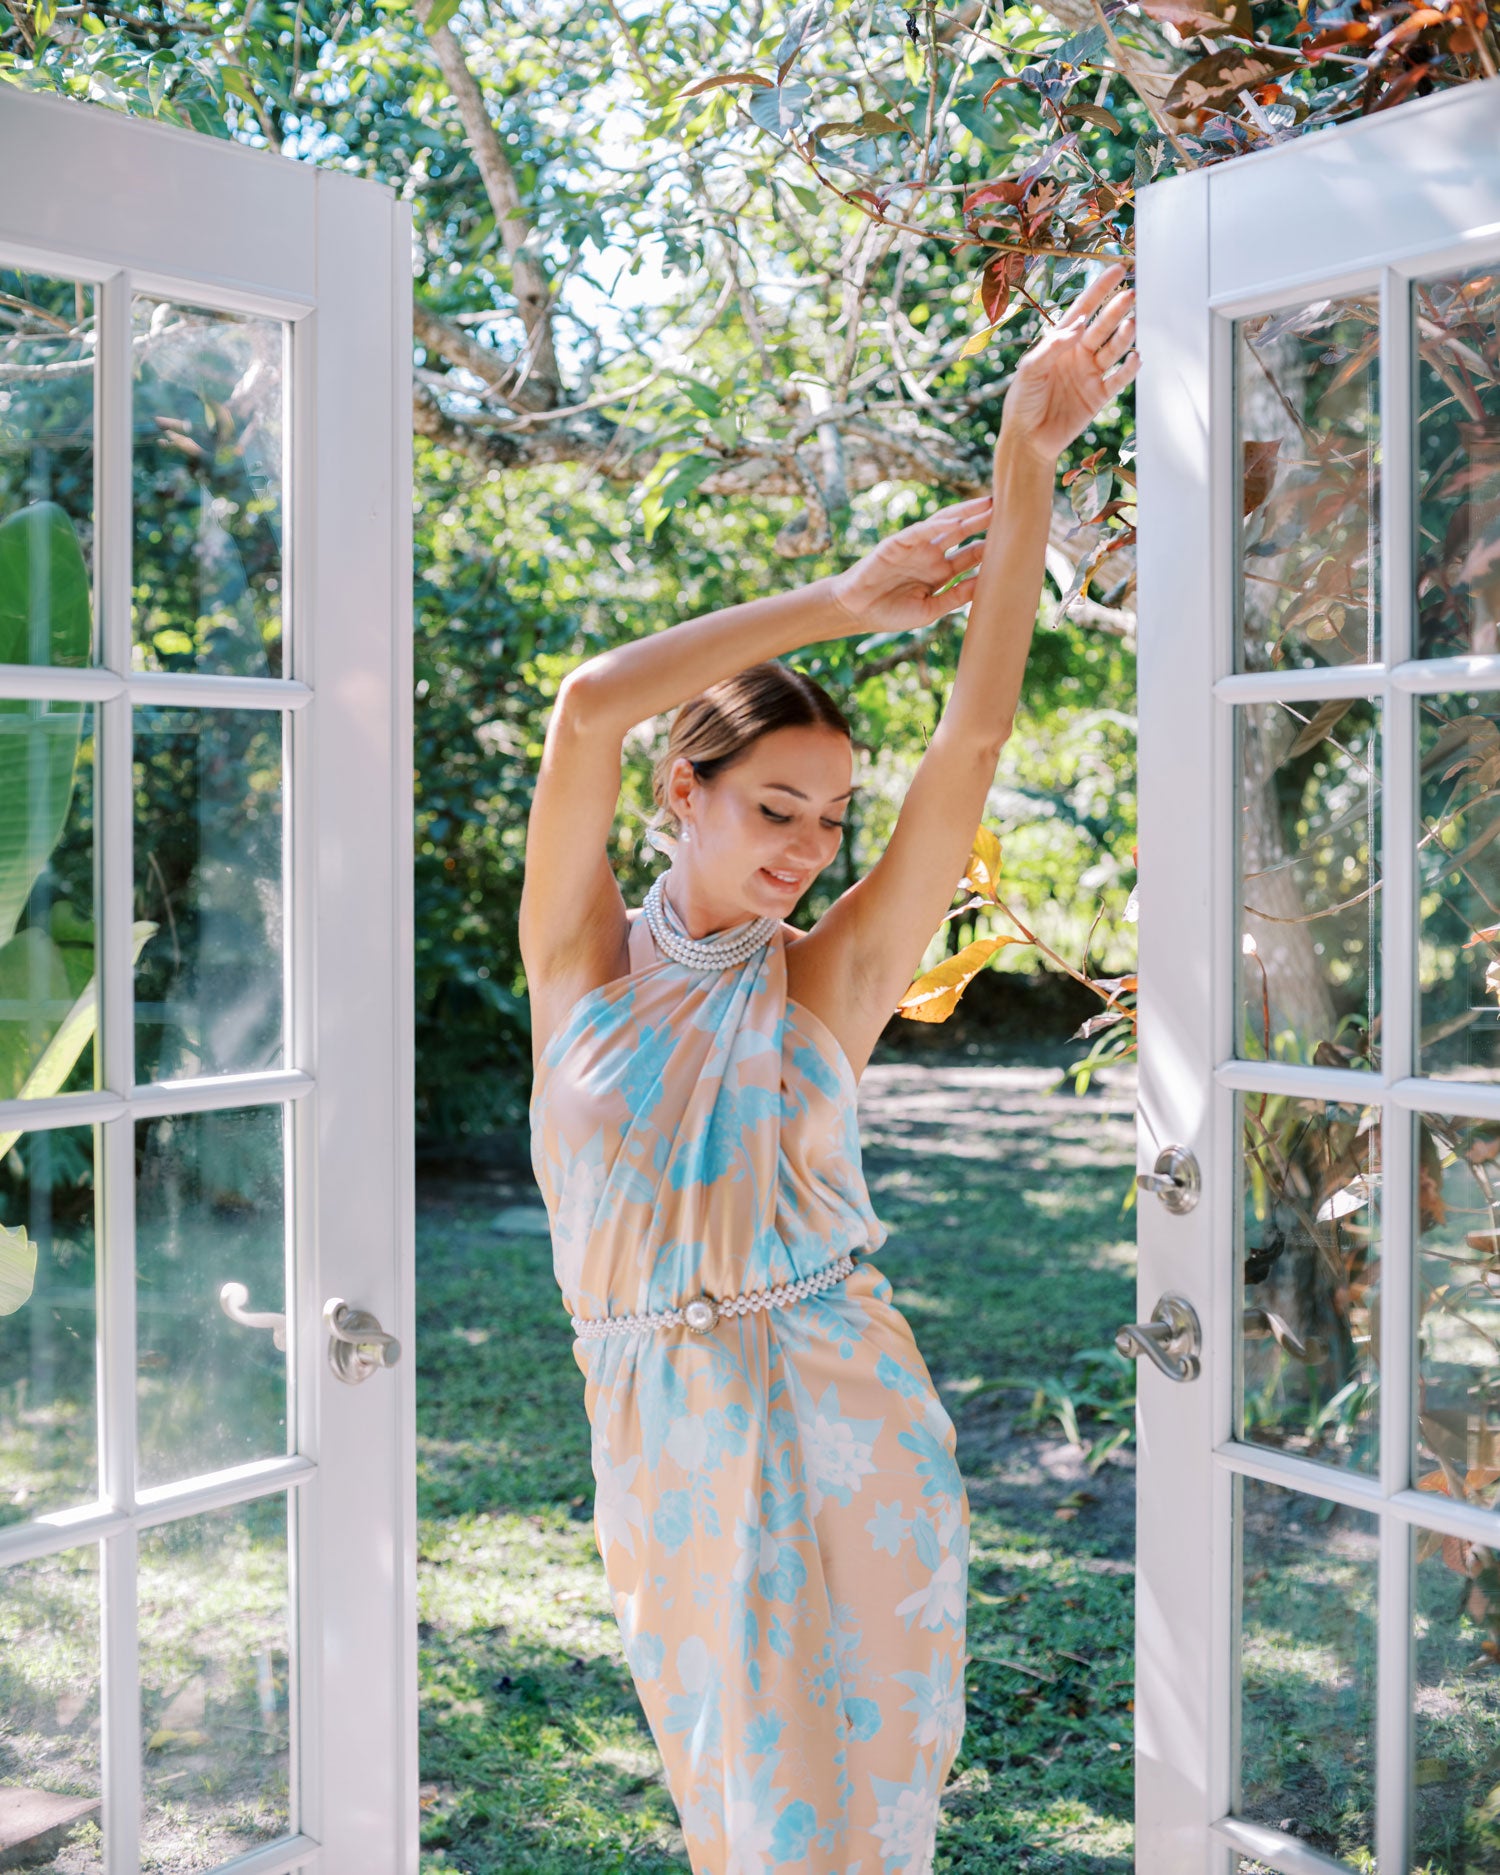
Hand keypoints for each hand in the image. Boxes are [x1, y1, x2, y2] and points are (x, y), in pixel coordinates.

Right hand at [827, 493, 993, 635]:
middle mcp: (930, 555)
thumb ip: (956, 597)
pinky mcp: (895, 545)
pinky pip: (917, 532)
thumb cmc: (891, 613)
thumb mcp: (930, 610)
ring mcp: (914, 548)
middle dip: (983, 521)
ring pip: (943, 525)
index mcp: (941, 572)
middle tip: (1009, 509)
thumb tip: (986, 585)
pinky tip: (953, 522)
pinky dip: (934, 527)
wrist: (856, 613)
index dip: (991, 546)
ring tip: (986, 505)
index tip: (1016, 539)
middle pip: (963, 533)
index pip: (971, 554)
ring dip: (964, 515)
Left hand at [997, 262, 1138, 466]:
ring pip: (1113, 349)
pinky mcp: (1098, 396)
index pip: (1083, 309)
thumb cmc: (1022, 402)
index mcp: (1060, 343)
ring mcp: (1090, 374)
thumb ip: (1052, 346)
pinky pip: (1118, 379)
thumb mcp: (1029, 370)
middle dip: (1116, 309)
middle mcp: (1078, 354)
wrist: (1027, 441)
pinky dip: (1128, 368)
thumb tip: (1080, 324)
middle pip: (1102, 325)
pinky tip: (1135, 356)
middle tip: (1131, 294)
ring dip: (1123, 336)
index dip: (1100, 288)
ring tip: (1132, 323)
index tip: (1118, 268)